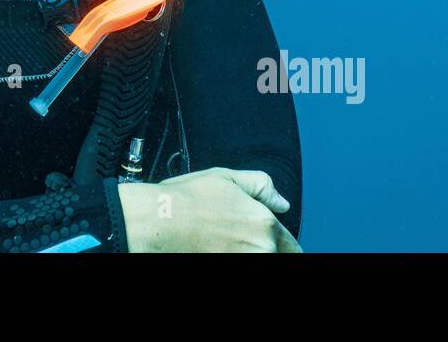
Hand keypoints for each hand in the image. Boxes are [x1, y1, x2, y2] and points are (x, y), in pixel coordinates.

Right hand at [118, 167, 301, 252]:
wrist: (157, 222)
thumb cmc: (186, 200)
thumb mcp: (226, 177)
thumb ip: (260, 186)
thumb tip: (281, 201)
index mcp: (264, 224)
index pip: (290, 245)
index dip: (281, 244)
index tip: (266, 242)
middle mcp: (260, 249)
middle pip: (273, 253)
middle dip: (256, 246)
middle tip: (231, 237)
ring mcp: (243, 263)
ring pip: (256, 259)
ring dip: (244, 252)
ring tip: (218, 243)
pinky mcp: (226, 270)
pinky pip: (238, 266)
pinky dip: (228, 257)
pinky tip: (211, 249)